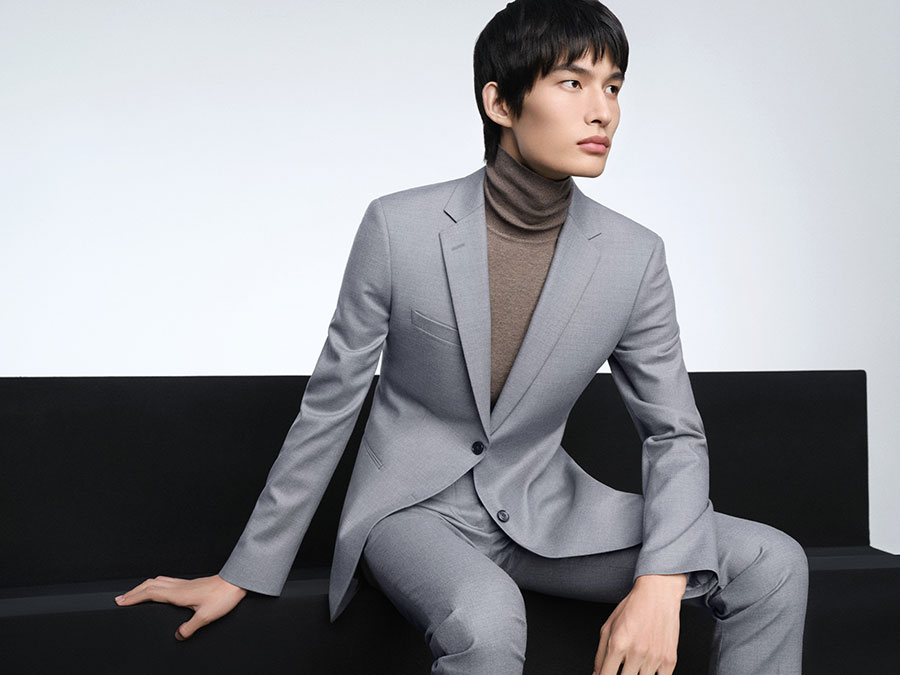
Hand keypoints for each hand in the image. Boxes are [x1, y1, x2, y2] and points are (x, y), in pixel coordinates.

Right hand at [114, 574, 247, 639]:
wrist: (235, 582)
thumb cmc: (222, 597)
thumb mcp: (205, 617)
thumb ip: (189, 628)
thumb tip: (177, 636)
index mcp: (178, 593)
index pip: (150, 593)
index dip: (134, 597)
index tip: (120, 601)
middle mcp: (179, 586)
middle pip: (150, 584)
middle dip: (134, 591)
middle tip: (120, 598)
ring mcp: (184, 583)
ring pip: (158, 581)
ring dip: (143, 586)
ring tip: (134, 593)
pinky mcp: (190, 584)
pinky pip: (166, 581)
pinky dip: (155, 584)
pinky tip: (158, 589)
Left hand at [593, 573, 685, 674]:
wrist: (658, 594)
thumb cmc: (633, 608)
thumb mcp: (608, 627)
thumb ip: (600, 654)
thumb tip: (597, 674)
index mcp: (618, 644)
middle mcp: (636, 652)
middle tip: (621, 668)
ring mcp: (654, 658)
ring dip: (636, 674)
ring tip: (634, 665)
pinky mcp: (670, 660)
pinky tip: (647, 667)